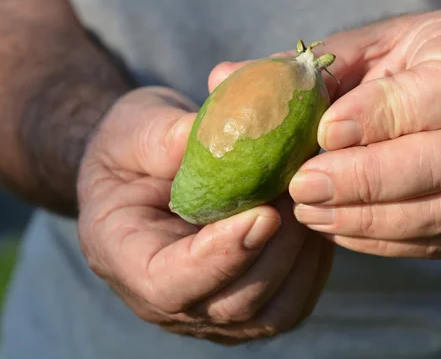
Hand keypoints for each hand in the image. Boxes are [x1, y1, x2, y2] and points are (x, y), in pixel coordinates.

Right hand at [76, 86, 333, 344]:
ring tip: (310, 200)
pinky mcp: (245, 301)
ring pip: (271, 313)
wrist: (146, 170)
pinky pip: (291, 301)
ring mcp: (209, 309)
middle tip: (300, 192)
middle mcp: (167, 300)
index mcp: (125, 258)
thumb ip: (166, 136)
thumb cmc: (135, 148)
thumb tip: (226, 139)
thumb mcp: (134, 128)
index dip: (220, 258)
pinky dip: (313, 265)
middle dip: (276, 250)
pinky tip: (316, 218)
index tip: (264, 214)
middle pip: (232, 305)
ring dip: (301, 258)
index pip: (169, 285)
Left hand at [284, 9, 440, 258]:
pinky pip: (440, 241)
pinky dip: (382, 239)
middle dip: (368, 179)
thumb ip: (300, 70)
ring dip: (371, 216)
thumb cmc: (392, 69)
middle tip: (302, 186)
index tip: (323, 132)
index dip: (382, 115)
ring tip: (309, 212)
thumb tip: (223, 79)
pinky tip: (335, 227)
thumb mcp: (353, 52)